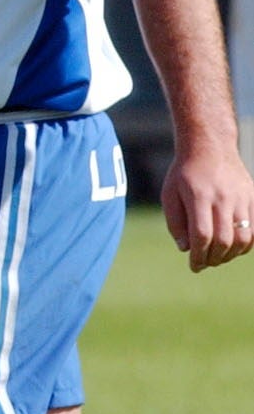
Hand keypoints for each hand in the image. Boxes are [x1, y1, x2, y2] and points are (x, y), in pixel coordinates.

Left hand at [160, 147, 253, 271]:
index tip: (193, 266)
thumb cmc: (184, 174)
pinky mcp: (253, 198)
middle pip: (224, 240)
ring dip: (231, 255)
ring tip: (218, 257)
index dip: (198, 255)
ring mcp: (241, 198)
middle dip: (214, 258)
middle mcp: (223, 198)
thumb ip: (175, 222)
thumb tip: (185, 249)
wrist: (209, 147)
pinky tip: (233, 248)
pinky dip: (247, 244)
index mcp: (198, 196)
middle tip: (205, 263)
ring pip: (243, 238)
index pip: (202, 234)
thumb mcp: (169, 194)